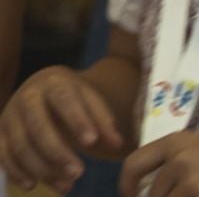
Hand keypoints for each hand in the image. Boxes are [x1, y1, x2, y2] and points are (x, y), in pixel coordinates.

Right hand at [0, 67, 123, 193]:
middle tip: (79, 173)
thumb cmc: (73, 98)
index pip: (65, 100)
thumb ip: (104, 121)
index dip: (77, 120)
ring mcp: (10, 116)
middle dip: (58, 153)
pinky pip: (3, 156)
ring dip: (42, 169)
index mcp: (54, 83)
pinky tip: (34, 185)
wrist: (44, 90)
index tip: (92, 142)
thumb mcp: (91, 100)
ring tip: (67, 185)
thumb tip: (118, 144)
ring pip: (21, 146)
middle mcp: (27, 97)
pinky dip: (17, 172)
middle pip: (39, 127)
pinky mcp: (0, 134)